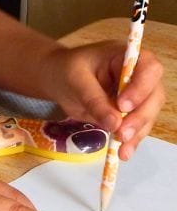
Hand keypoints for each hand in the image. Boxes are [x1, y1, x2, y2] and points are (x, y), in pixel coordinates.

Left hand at [40, 41, 164, 160]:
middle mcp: (138, 75)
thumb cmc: (66, 71)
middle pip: (154, 95)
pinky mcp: (129, 113)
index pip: (149, 68)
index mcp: (126, 57)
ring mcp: (136, 95)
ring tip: (121, 150)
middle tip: (122, 133)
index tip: (122, 106)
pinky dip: (130, 141)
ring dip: (137, 133)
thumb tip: (113, 124)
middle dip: (140, 116)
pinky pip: (136, 127)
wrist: (57, 79)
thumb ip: (94, 100)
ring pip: (148, 115)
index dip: (141, 88)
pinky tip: (121, 153)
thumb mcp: (75, 81)